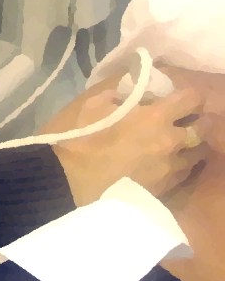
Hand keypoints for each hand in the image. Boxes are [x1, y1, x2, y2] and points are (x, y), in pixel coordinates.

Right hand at [47, 78, 211, 206]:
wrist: (77, 181)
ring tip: (178, 142)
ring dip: (190, 145)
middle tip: (184, 118)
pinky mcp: (166, 187)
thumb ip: (117, 95)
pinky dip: (180, 163)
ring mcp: (171, 167)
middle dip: (197, 121)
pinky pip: (183, 172)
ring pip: (197, 153)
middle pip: (202, 128)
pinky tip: (167, 162)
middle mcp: (171, 141)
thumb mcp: (94, 104)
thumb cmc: (84, 138)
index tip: (181, 95)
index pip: (189, 99)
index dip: (189, 95)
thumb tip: (128, 93)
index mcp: (155, 117)